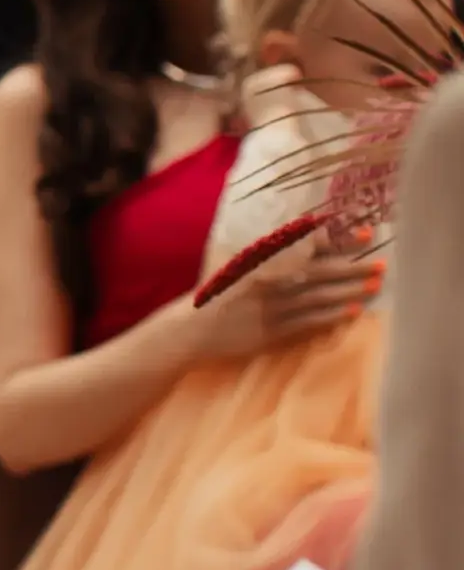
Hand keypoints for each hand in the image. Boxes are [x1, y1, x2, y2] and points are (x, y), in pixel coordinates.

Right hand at [187, 224, 377, 361]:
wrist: (188, 329)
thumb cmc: (213, 292)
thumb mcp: (236, 262)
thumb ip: (267, 251)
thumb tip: (304, 237)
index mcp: (260, 261)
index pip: (306, 246)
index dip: (338, 241)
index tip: (364, 236)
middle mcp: (267, 283)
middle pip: (319, 273)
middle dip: (352, 268)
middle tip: (380, 266)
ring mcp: (270, 310)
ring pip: (318, 298)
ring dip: (349, 292)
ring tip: (374, 288)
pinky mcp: (271, 334)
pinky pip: (308, 323)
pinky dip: (331, 317)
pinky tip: (351, 313)